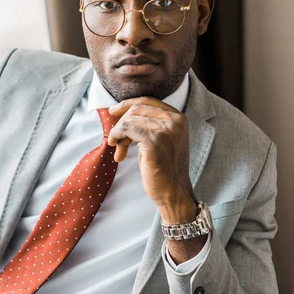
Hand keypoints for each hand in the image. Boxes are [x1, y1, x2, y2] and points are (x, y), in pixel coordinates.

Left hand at [108, 97, 195, 220]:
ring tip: (118, 149)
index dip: (127, 104)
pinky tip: (118, 153)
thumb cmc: (164, 169)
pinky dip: (117, 137)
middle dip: (121, 122)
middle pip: (137, 108)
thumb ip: (149, 125)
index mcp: (179, 118)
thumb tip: (122, 113)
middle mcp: (175, 120)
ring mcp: (166, 129)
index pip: (148, 101)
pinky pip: (126, 129)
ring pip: (129, 119)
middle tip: (115, 141)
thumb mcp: (161, 140)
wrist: (174, 192)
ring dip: (118, 133)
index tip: (113, 111)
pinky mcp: (154, 140)